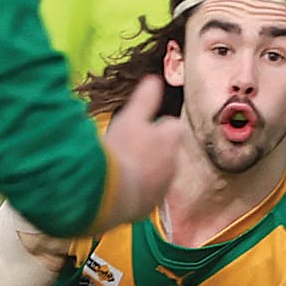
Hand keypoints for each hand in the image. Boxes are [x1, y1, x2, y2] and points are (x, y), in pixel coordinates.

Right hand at [99, 76, 180, 229]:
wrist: (112, 195)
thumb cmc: (121, 153)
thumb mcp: (130, 118)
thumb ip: (145, 99)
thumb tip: (154, 79)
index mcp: (170, 139)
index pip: (173, 127)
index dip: (160, 127)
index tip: (144, 128)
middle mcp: (172, 164)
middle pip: (166, 153)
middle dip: (154, 151)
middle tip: (130, 150)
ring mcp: (162, 187)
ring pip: (157, 175)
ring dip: (145, 172)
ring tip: (123, 170)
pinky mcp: (149, 206)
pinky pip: (146, 195)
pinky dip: (137, 191)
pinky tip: (120, 188)